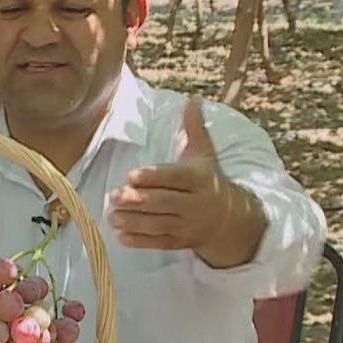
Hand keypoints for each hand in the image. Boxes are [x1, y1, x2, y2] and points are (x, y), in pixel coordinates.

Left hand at [107, 98, 264, 268]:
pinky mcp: (181, 242)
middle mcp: (196, 203)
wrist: (231, 220)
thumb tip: (192, 99)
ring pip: (159, 224)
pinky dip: (140, 241)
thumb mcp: (205, 154)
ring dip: (134, 221)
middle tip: (114, 196)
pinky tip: (120, 236)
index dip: (153, 177)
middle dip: (139, 200)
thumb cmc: (209, 180)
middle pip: (165, 202)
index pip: (175, 177)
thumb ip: (194, 128)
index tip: (131, 175)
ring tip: (112, 216)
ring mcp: (188, 225)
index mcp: (200, 179)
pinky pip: (160, 243)